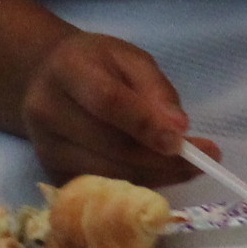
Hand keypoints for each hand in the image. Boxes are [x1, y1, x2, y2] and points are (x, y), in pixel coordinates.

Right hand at [19, 30, 194, 186]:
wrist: (45, 77)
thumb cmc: (96, 65)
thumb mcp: (130, 58)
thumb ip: (156, 88)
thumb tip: (178, 128)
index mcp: (67, 69)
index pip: (107, 102)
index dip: (146, 125)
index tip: (183, 142)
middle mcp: (47, 110)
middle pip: (110, 145)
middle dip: (162, 159)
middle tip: (201, 161)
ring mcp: (44, 146)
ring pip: (108, 173)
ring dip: (155, 176)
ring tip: (186, 168)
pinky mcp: (50, 172)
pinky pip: (100, 189)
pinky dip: (135, 185)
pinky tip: (157, 174)